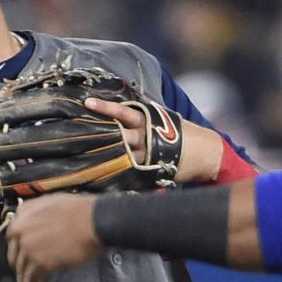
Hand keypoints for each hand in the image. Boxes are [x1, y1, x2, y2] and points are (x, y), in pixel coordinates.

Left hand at [5, 194, 101, 281]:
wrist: (92, 221)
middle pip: (15, 256)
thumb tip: (37, 224)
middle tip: (23, 277)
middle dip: (19, 267)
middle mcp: (20, 232)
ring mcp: (29, 249)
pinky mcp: (40, 263)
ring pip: (22, 271)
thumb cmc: (79, 210)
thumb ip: (37, 212)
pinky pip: (31, 281)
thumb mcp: (51, 201)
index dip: (18, 248)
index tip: (22, 256)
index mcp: (22, 216)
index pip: (13, 237)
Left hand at [82, 95, 224, 184]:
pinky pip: (130, 175)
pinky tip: (98, 178)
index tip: (88, 103)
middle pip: (117, 136)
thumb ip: (144, 114)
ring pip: (120, 157)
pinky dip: (115, 176)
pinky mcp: (151, 174)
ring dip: (102, 156)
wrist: (206, 154)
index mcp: (149, 122)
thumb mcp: (165, 118)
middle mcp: (146, 139)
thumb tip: (122, 108)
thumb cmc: (183, 133)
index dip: (106, 107)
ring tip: (79, 157)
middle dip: (98, 134)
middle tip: (75, 131)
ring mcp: (148, 158)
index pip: (124, 112)